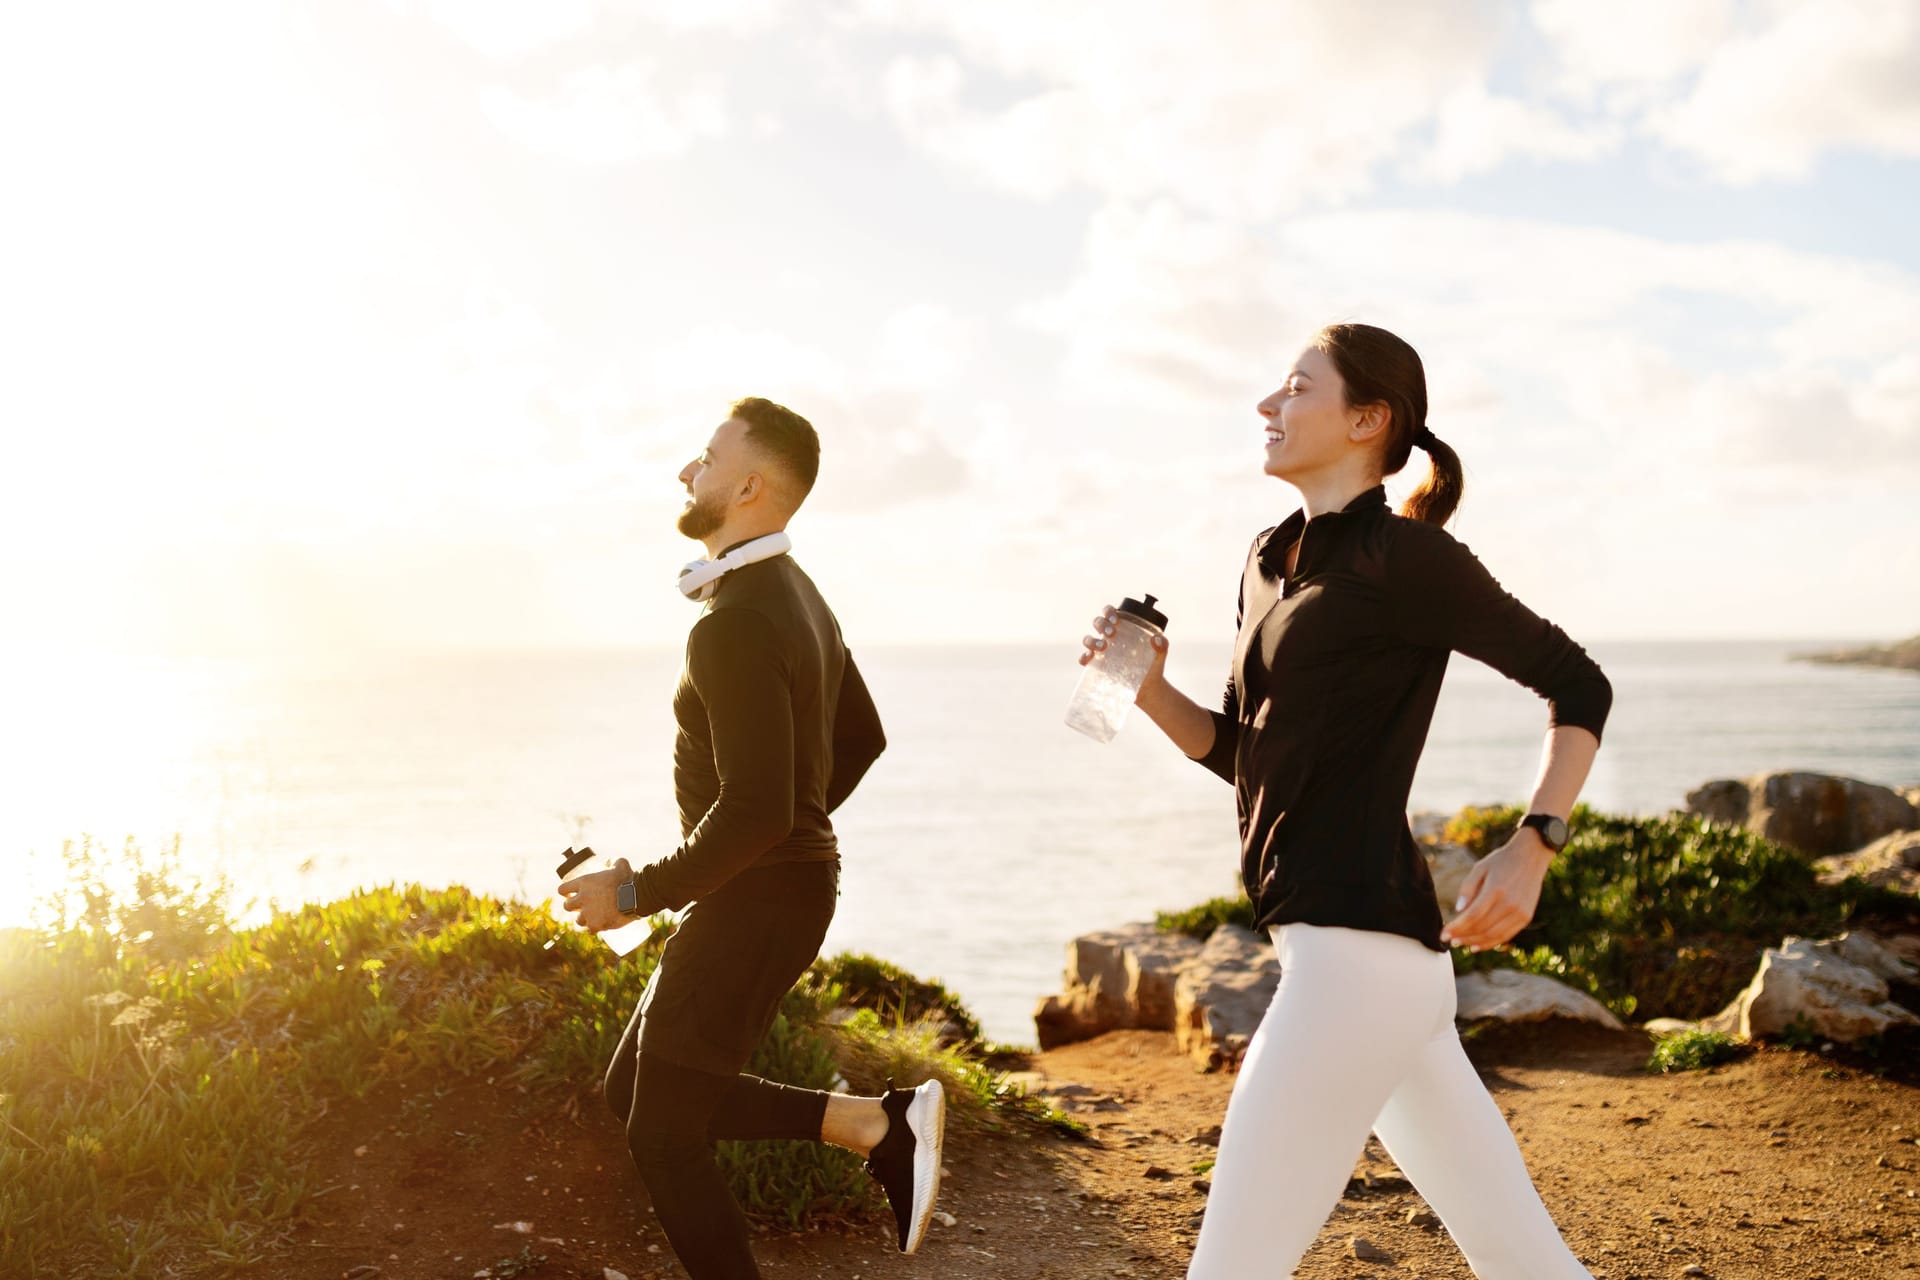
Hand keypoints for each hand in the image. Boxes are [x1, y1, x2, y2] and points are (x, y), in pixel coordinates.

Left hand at [557, 858, 632, 932]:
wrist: (636, 897)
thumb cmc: (628, 880)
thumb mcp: (621, 866)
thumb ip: (616, 863)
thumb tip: (616, 861)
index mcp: (584, 882)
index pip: (562, 889)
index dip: (565, 892)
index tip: (569, 894)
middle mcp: (582, 898)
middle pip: (567, 906)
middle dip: (573, 907)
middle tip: (581, 906)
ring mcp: (588, 913)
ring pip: (579, 920)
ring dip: (585, 919)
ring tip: (594, 917)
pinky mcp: (595, 925)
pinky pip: (591, 930)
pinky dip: (596, 928)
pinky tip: (601, 925)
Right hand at [1079, 605, 1170, 699]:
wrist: (1148, 689)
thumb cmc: (1152, 667)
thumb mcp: (1159, 655)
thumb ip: (1162, 646)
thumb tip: (1158, 639)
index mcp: (1122, 629)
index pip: (1111, 613)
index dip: (1109, 612)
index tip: (1116, 620)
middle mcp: (1109, 638)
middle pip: (1098, 623)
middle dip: (1102, 624)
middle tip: (1112, 634)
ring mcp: (1101, 652)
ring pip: (1088, 639)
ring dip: (1092, 640)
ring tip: (1103, 647)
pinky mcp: (1097, 666)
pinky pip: (1084, 659)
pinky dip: (1084, 657)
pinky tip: (1089, 659)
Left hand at [1439, 830, 1554, 951]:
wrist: (1531, 857)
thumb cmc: (1501, 862)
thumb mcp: (1479, 868)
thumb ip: (1467, 889)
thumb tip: (1458, 911)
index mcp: (1496, 890)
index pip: (1473, 916)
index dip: (1457, 928)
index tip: (1443, 934)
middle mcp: (1510, 904)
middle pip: (1482, 928)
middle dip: (1463, 937)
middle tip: (1449, 940)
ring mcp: (1520, 912)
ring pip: (1494, 935)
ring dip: (1474, 942)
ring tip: (1460, 943)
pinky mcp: (1526, 917)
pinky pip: (1506, 935)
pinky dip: (1490, 943)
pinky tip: (1476, 945)